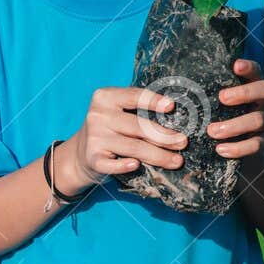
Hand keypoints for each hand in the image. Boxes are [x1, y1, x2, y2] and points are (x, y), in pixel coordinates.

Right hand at [69, 86, 186, 185]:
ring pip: (133, 147)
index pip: (134, 96)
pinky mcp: (92, 159)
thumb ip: (138, 110)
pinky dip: (124, 166)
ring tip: (177, 160)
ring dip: (158, 155)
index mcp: (105, 97)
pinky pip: (111, 165)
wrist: (80, 154)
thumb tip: (174, 117)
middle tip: (183, 142)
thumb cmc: (110, 129)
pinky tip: (136, 165)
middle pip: (138, 126)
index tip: (171, 106)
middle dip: (164, 136)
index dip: (153, 101)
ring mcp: (94, 138)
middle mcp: (98, 115)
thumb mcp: (118, 112)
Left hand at [208, 59, 263, 161]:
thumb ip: (205, 90)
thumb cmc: (218, 115)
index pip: (256, 71)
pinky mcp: (262, 142)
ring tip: (212, 131)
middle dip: (244, 93)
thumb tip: (173, 78)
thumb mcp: (214, 101)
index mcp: (251, 86)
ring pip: (258, 120)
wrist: (238, 148)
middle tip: (222, 98)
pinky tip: (220, 149)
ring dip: (234, 125)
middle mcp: (262, 102)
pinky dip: (238, 148)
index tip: (235, 66)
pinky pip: (255, 145)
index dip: (248, 67)